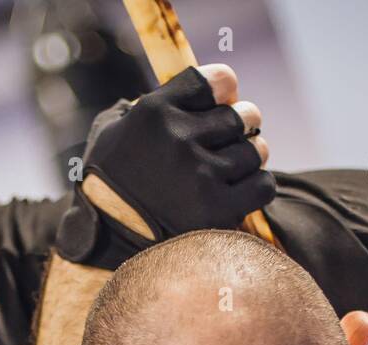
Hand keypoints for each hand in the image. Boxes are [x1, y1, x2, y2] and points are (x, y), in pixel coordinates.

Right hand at [55, 63, 275, 269]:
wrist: (104, 241)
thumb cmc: (109, 183)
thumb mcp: (115, 131)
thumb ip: (152, 106)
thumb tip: (195, 90)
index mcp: (154, 112)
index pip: (217, 80)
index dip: (226, 88)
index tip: (223, 100)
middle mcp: (178, 139)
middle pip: (240, 116)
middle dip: (241, 126)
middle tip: (229, 141)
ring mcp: (200, 175)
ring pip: (255, 151)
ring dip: (249, 159)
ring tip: (232, 169)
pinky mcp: (217, 210)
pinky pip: (262, 185)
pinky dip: (256, 187)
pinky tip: (239, 192)